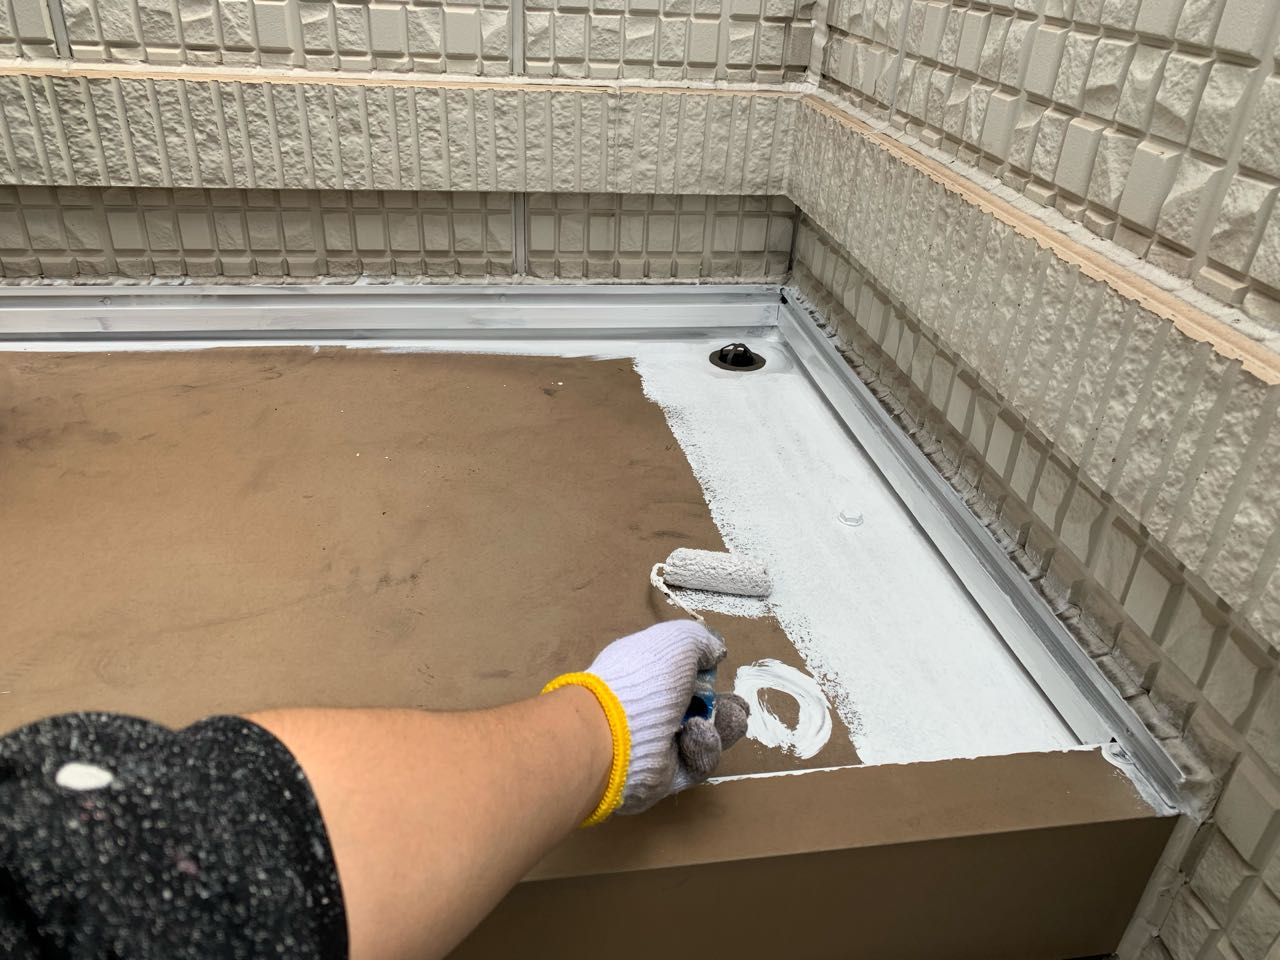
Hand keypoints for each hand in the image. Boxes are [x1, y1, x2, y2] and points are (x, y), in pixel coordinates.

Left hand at [583, 620, 749, 814]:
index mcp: (642, 673)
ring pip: (702, 738)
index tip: (718, 667)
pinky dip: (703, 747)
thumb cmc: (646, 677)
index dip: (701, 671)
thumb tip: (715, 652)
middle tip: (739, 706)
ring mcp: (656, 744)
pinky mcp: (665, 775)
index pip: (676, 672)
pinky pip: (697, 762)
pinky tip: (697, 734)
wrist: (617, 733)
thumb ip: (702, 641)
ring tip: (732, 717)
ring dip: (723, 726)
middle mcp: (648, 708)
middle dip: (723, 706)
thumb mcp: (677, 640)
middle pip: (695, 708)